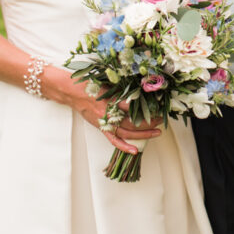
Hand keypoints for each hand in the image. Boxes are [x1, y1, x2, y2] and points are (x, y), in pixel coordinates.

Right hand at [42, 67, 161, 152]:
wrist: (72, 92)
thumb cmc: (89, 85)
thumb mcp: (107, 83)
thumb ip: (121, 89)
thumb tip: (139, 90)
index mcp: (110, 99)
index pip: (132, 105)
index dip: (146, 107)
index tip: (159, 105)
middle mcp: (108, 112)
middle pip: (132, 121)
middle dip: (148, 121)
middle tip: (161, 120)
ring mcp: (105, 122)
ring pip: (126, 132)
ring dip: (143, 134)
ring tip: (157, 132)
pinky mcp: (101, 128)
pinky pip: (114, 140)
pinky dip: (125, 146)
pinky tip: (135, 150)